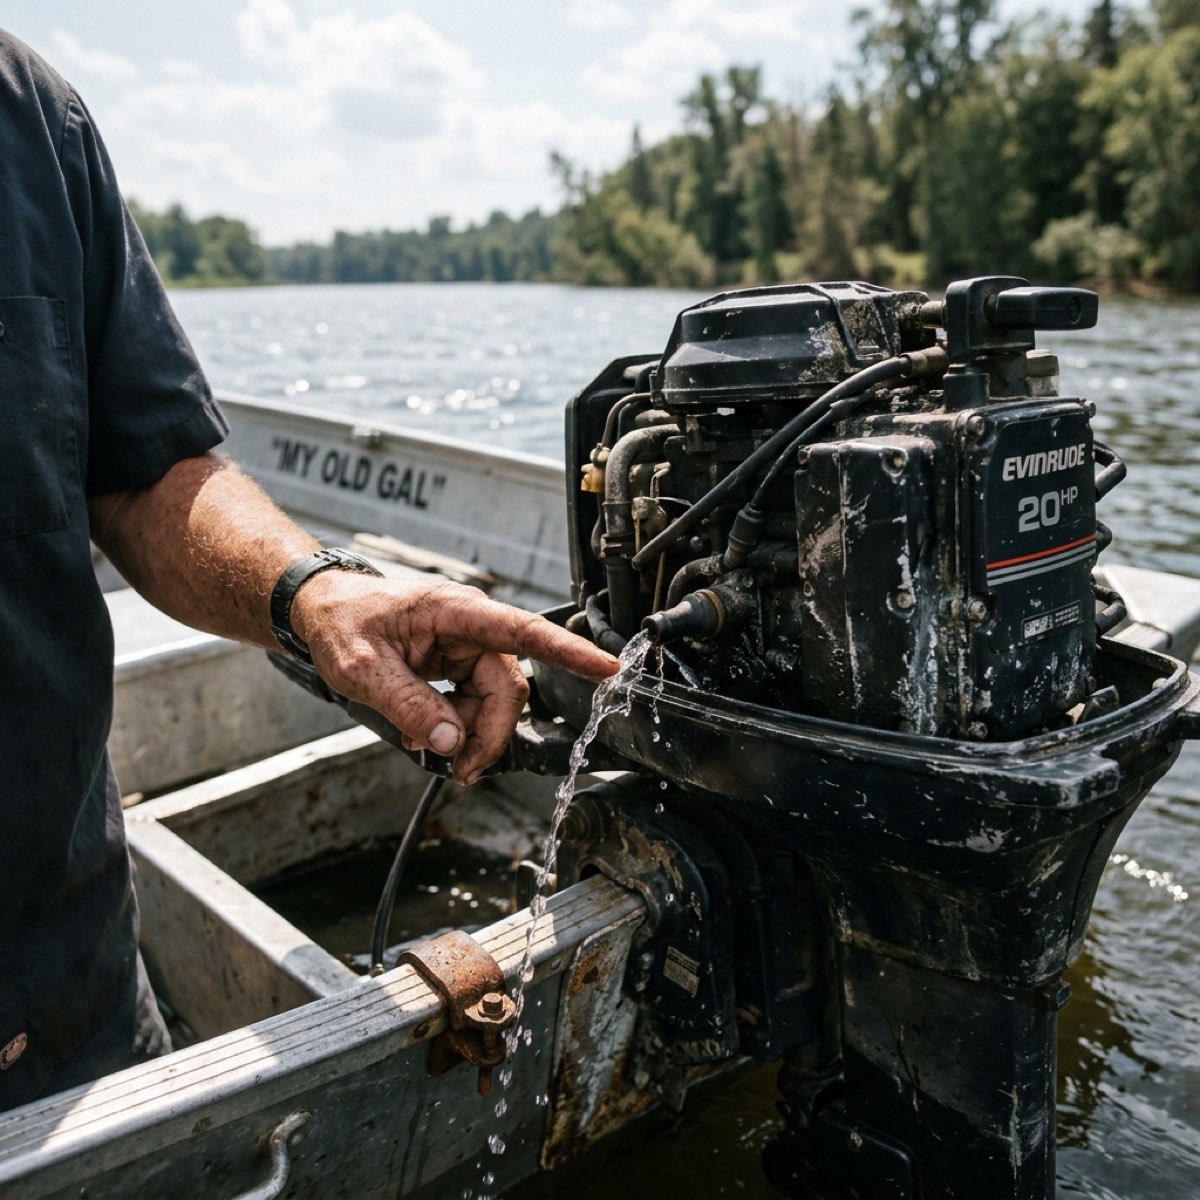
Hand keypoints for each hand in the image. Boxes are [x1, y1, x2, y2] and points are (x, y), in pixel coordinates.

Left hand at [290, 573, 617, 784]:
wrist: (321, 612)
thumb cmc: (340, 623)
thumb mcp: (361, 669)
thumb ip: (406, 704)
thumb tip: (449, 742)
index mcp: (456, 613)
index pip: (525, 632)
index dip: (569, 652)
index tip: (608, 667)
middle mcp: (471, 627)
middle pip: (508, 688)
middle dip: (488, 734)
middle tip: (460, 772)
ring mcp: (466, 647)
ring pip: (494, 701)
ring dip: (469, 734)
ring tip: (427, 748)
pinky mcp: (458, 665)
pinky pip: (475, 703)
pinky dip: (455, 726)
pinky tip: (423, 734)